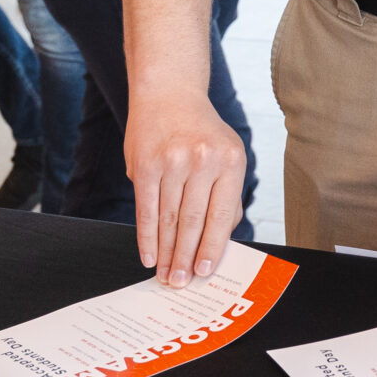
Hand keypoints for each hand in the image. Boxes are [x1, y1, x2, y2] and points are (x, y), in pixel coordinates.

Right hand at [127, 93, 245, 285]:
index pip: (222, 216)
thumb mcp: (228, 155)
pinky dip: (146, 237)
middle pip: (194, 222)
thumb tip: (221, 241)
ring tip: (165, 274)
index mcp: (231, 160)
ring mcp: (173, 161)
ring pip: (168, 219)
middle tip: (180, 282)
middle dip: (186, 257)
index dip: (212, 248)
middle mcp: (202, 160)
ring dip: (166, 252)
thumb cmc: (202, 131)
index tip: (204, 272)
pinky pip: (146, 209)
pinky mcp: (145, 164)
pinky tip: (148, 255)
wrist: (169, 93)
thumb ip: (227, 196)